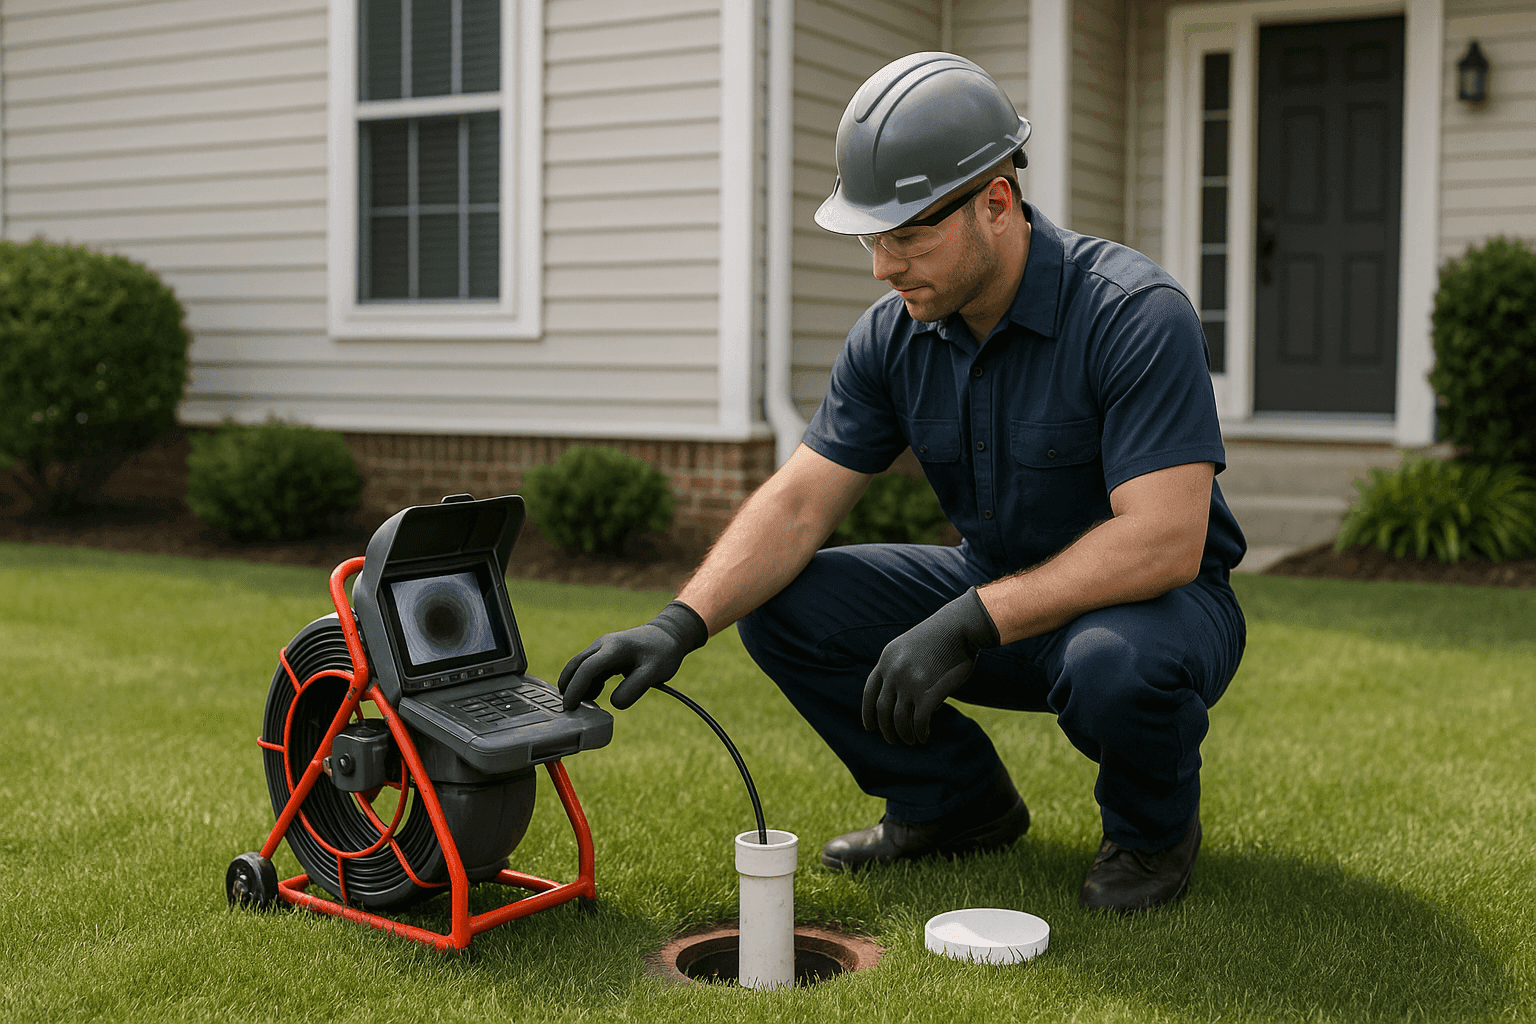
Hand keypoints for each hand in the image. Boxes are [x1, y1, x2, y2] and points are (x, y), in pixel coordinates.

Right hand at [558, 601, 708, 710]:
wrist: (668, 634)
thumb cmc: (663, 653)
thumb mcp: (654, 673)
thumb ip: (634, 689)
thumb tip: (614, 703)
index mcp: (614, 648)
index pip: (587, 668)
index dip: (576, 688)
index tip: (570, 706)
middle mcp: (603, 645)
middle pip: (576, 665)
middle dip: (568, 686)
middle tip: (566, 709)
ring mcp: (602, 647)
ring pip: (580, 666)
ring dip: (575, 684)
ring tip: (579, 706)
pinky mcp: (604, 653)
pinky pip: (588, 667)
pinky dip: (585, 681)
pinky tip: (591, 696)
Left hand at [862, 587, 999, 744]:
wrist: (960, 627)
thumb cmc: (940, 638)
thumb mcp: (908, 647)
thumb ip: (900, 669)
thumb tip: (904, 701)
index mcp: (886, 660)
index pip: (869, 693)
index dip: (867, 713)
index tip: (870, 727)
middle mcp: (893, 673)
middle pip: (882, 710)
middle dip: (885, 730)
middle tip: (892, 740)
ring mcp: (910, 683)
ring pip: (899, 720)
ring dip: (903, 735)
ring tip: (910, 741)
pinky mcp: (928, 693)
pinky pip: (919, 722)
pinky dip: (920, 733)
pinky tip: (924, 737)